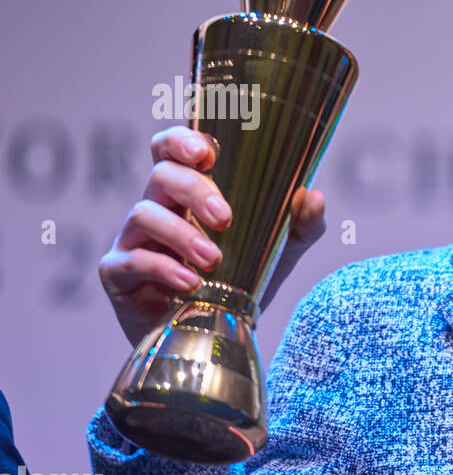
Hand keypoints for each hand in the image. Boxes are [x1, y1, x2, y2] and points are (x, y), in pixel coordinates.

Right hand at [98, 127, 325, 347]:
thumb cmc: (242, 279)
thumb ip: (302, 224)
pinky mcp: (117, 271)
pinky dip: (163, 268)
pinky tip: (189, 283)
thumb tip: (313, 196)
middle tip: (225, 218)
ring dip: (181, 234)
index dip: (180, 141)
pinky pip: (131, 259)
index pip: (170, 149)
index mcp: (187, 192)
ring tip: (213, 260)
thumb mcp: (281, 250)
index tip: (206, 153)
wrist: (215, 333)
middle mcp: (157, 206)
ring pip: (143, 214)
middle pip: (161, 175)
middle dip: (193, 190)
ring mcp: (133, 237)